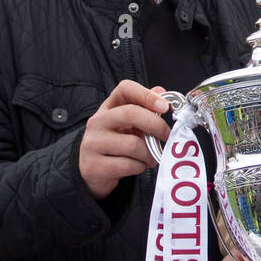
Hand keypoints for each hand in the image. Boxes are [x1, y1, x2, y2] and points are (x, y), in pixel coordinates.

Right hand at [78, 80, 170, 198]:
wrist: (94, 171)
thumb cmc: (117, 143)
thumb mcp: (129, 124)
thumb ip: (145, 108)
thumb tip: (161, 91)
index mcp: (108, 107)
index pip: (125, 89)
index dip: (147, 95)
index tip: (165, 107)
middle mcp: (97, 122)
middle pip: (130, 113)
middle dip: (156, 125)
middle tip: (167, 136)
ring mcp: (93, 143)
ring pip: (133, 145)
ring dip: (150, 153)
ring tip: (150, 157)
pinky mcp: (94, 166)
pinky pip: (128, 165)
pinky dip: (140, 167)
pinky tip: (137, 166)